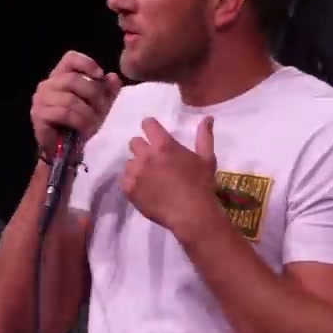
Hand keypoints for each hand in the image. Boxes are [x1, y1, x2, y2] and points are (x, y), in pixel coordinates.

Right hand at [30, 51, 123, 153]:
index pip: (70, 58)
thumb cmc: (81, 123)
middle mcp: (47, 84)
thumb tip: (113, 77)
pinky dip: (79, 121)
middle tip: (102, 110)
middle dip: (93, 95)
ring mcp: (40, 99)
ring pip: (69, 98)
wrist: (67, 150)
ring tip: (95, 123)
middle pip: (73, 79)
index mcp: (61, 76)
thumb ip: (107, 90)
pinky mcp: (39, 115)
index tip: (100, 75)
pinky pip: (63, 113)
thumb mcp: (100, 105)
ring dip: (87, 112)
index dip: (86, 63)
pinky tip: (85, 128)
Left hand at [122, 116, 218, 232]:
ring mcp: (135, 173)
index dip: (150, 127)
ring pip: (129, 162)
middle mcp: (146, 155)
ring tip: (148, 178)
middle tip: (152, 159)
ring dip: (137, 167)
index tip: (153, 134)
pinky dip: (132, 183)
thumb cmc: (201, 184)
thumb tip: (207, 118)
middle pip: (134, 142)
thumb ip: (204, 136)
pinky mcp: (129, 189)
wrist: (192, 214)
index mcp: (163, 145)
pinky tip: (144, 189)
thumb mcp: (207, 158)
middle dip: (142, 148)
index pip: (147, 124)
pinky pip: (124, 180)